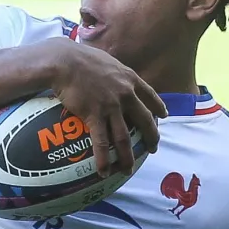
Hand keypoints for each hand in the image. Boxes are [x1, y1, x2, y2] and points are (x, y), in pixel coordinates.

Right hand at [44, 39, 166, 176]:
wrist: (64, 61)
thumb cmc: (80, 57)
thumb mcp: (106, 59)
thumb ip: (112, 70)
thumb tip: (107, 72)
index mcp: (129, 79)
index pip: (150, 96)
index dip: (158, 108)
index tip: (163, 117)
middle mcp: (125, 94)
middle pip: (144, 121)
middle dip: (151, 138)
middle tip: (152, 149)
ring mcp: (111, 107)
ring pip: (124, 138)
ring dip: (127, 157)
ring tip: (127, 169)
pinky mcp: (94, 116)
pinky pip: (101, 142)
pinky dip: (103, 159)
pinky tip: (104, 171)